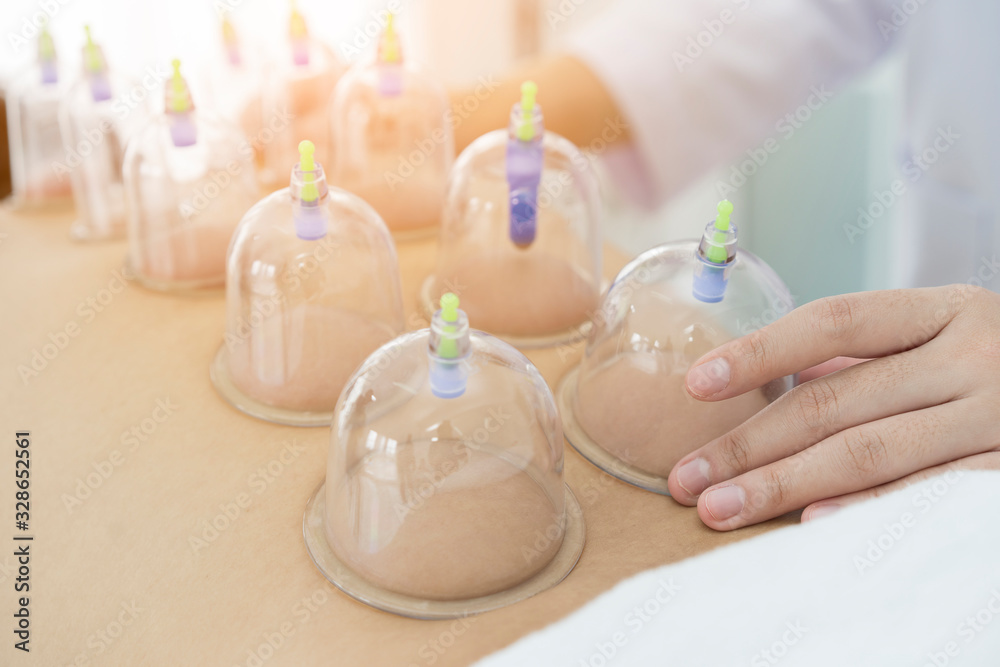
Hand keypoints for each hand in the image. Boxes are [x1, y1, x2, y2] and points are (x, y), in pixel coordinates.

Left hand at [666, 285, 999, 529]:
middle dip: (750, 442)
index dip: (759, 352)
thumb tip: (783, 377)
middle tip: (687, 476)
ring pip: (868, 450)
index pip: (833, 322)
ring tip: (720, 506)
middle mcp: (975, 354)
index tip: (696, 384)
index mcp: (946, 310)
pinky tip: (812, 523)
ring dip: (783, 484)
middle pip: (834, 399)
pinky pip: (933, 492)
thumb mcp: (953, 335)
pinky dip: (869, 508)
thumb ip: (875, 355)